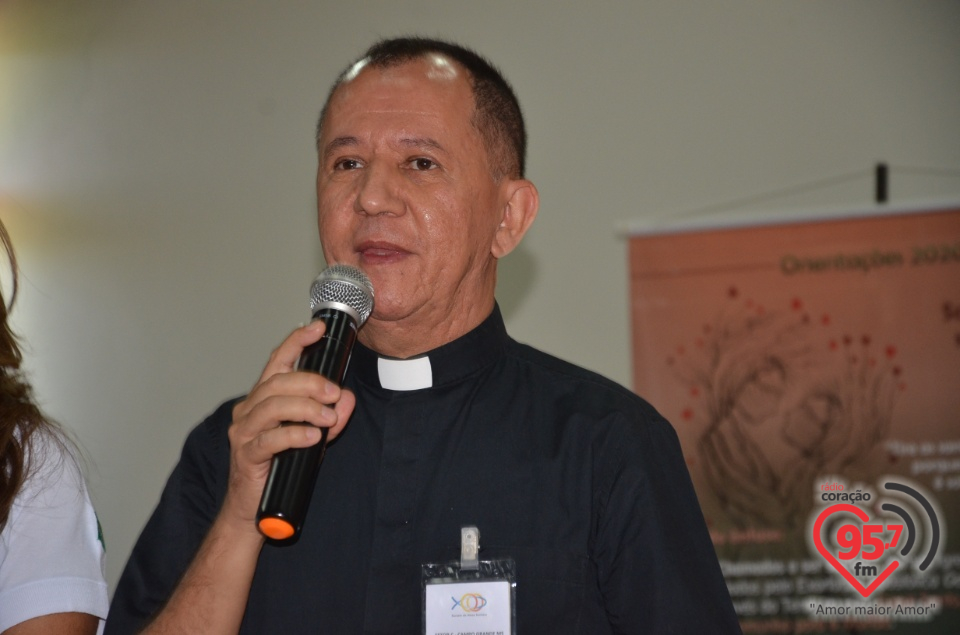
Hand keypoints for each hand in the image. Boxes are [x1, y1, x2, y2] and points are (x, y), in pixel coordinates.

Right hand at [221, 321, 356, 532]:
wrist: (254, 509)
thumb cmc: (279, 467)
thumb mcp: (313, 437)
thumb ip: (330, 417)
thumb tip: (347, 399)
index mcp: (263, 398)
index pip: (278, 361)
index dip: (296, 341)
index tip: (318, 328)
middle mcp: (249, 409)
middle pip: (277, 382)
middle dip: (309, 382)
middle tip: (334, 392)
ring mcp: (244, 431)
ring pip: (272, 406)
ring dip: (305, 408)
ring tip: (328, 418)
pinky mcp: (246, 454)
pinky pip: (270, 439)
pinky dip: (294, 435)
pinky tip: (313, 437)